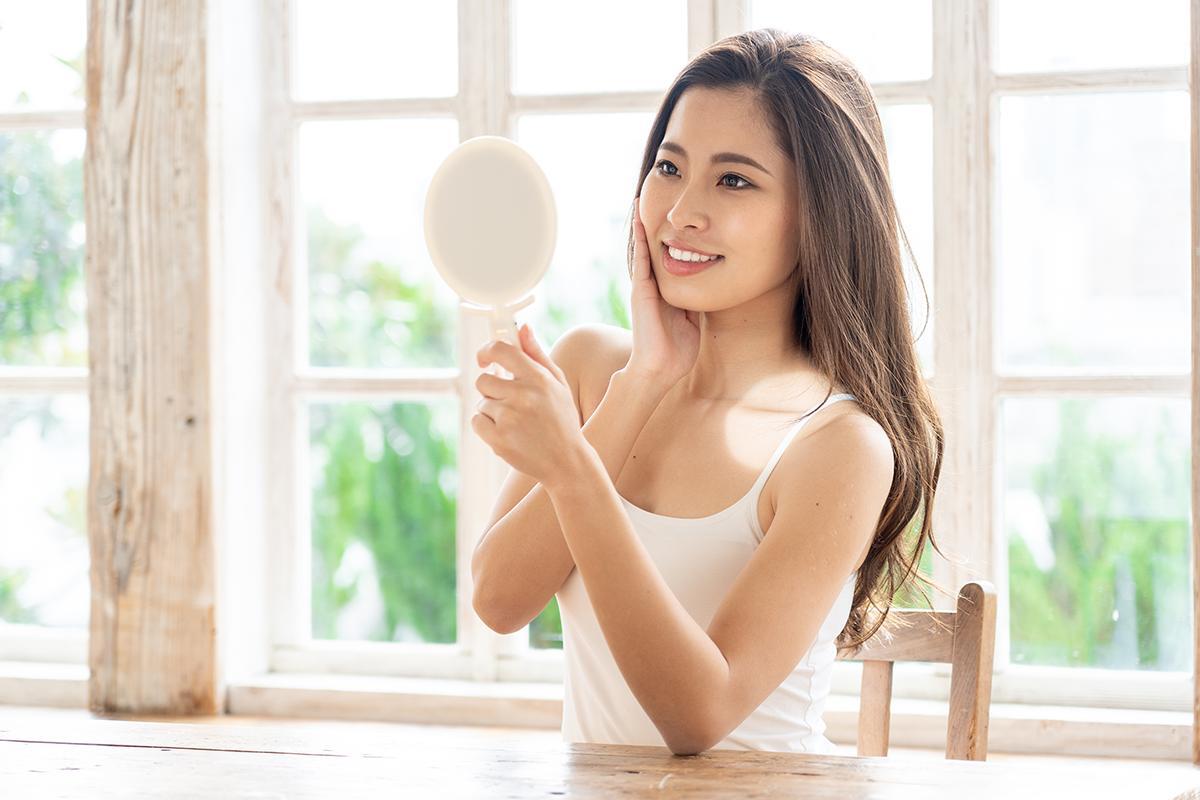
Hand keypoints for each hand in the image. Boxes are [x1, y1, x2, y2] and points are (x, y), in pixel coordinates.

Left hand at [471, 323, 590, 487]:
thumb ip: (537, 354)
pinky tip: (508, 433)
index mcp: (537, 378)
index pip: (501, 350)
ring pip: (482, 403)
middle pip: (483, 380)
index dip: (486, 351)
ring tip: (516, 423)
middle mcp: (522, 395)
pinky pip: (477, 421)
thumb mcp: (558, 384)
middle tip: (510, 402)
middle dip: (492, 390)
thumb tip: (522, 327)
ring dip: (493, 411)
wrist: (566, 461)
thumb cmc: (562, 419)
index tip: (484, 358)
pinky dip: (487, 428)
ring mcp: (509, 418)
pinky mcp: (498, 439)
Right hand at [627, 196, 700, 386]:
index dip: (670, 239)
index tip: (674, 220)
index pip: (668, 259)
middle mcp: (652, 286)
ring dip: (641, 224)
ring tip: (639, 199)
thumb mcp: (693, 319)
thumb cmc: (677, 350)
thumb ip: (696, 301)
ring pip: (643, 248)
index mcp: (665, 292)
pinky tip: (638, 218)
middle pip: (653, 248)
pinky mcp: (641, 290)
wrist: (661, 368)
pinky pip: (640, 258)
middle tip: (652, 197)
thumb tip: (710, 286)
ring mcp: (644, 286)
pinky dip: (639, 238)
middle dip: (653, 225)